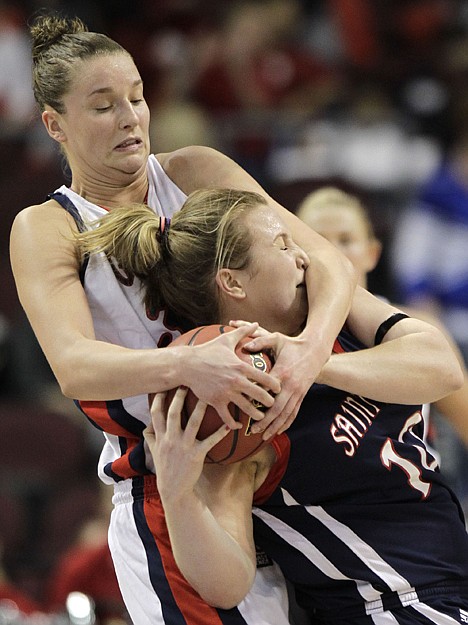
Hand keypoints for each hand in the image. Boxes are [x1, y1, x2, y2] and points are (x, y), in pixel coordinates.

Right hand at [144, 388, 230, 501]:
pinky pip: (210, 441)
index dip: (159, 398)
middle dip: (179, 396)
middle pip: (173, 413)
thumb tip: (146, 425)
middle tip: (186, 382)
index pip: (156, 413)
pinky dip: (220, 433)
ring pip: (192, 422)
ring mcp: (183, 447)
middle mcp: (170, 439)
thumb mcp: (153, 452)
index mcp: (160, 437)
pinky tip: (229, 425)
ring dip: (200, 408)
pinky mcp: (196, 455)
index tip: (164, 385)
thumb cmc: (165, 468)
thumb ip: (150, 437)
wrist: (174, 490)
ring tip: (208, 395)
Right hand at [178, 323, 280, 428]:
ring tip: (260, 416)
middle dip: (269, 402)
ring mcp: (226, 392)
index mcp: (241, 367)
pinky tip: (237, 424)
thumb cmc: (207, 351)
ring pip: (246, 408)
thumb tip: (256, 323)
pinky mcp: (216, 401)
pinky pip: (227, 417)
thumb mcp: (226, 339)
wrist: (187, 364)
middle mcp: (236, 381)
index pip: (265, 378)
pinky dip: (233, 423)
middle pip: (260, 395)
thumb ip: (243, 332)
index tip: (279, 389)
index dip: (275, 385)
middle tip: (272, 404)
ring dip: (256, 414)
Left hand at [230, 320, 329, 438]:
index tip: (245, 407)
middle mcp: (290, 385)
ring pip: (286, 413)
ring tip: (264, 435)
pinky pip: (294, 412)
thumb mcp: (277, 339)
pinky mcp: (302, 395)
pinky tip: (279, 431)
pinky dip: (287, 423)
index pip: (267, 390)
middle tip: (253, 429)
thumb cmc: (293, 344)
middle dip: (265, 421)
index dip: (257, 399)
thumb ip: (261, 341)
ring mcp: (298, 391)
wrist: (315, 349)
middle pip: (277, 408)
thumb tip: (244, 346)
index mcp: (282, 372)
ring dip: (275, 426)